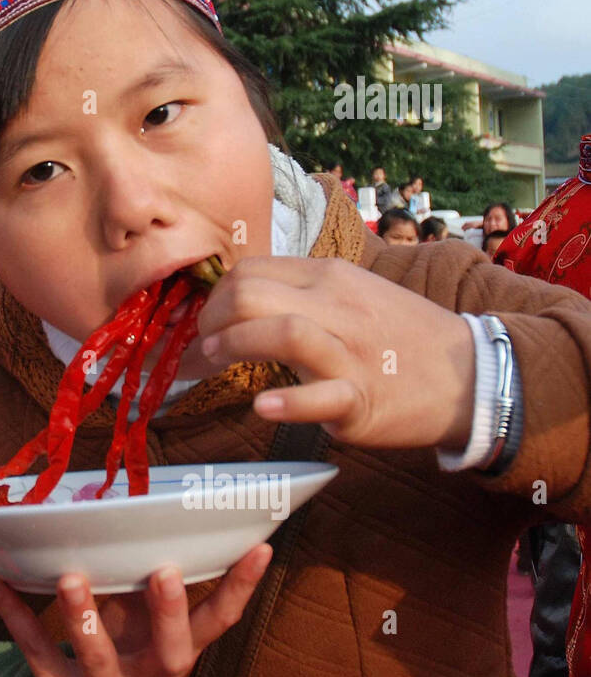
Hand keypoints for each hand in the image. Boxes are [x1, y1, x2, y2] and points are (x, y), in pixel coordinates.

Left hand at [0, 544, 271, 676]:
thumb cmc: (121, 658)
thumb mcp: (140, 629)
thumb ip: (141, 584)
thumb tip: (136, 512)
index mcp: (175, 655)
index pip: (218, 622)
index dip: (240, 587)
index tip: (259, 547)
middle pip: (170, 651)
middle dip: (167, 613)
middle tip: (163, 571)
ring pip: (97, 657)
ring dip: (84, 616)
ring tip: (71, 578)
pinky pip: (35, 651)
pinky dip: (13, 612)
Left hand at [194, 256, 475, 449]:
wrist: (472, 373)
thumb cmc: (398, 336)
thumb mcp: (350, 294)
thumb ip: (298, 293)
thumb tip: (234, 304)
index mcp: (329, 277)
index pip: (249, 271)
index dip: (214, 297)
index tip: (206, 323)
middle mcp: (337, 307)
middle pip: (251, 294)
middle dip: (211, 320)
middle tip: (204, 345)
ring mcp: (350, 353)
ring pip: (282, 332)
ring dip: (235, 346)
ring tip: (215, 362)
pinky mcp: (363, 399)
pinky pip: (320, 396)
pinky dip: (286, 402)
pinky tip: (262, 406)